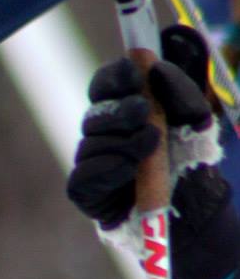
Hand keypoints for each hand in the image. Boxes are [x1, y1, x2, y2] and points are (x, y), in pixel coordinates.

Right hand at [66, 26, 239, 278]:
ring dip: (121, 143)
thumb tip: (154, 67)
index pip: (104, 85)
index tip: (132, 72)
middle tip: (142, 111)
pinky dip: (108, 168)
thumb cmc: (190, 162)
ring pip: (90, 143)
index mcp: (123, 113)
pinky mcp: (85, 192)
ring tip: (149, 149)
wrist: (193, 211)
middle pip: (95, 113)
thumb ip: (179, 91)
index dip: (113, 76)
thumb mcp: (195, 121)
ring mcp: (91, 164)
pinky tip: (129, 171)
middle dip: (118, 110)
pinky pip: (83, 175)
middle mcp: (102, 136)